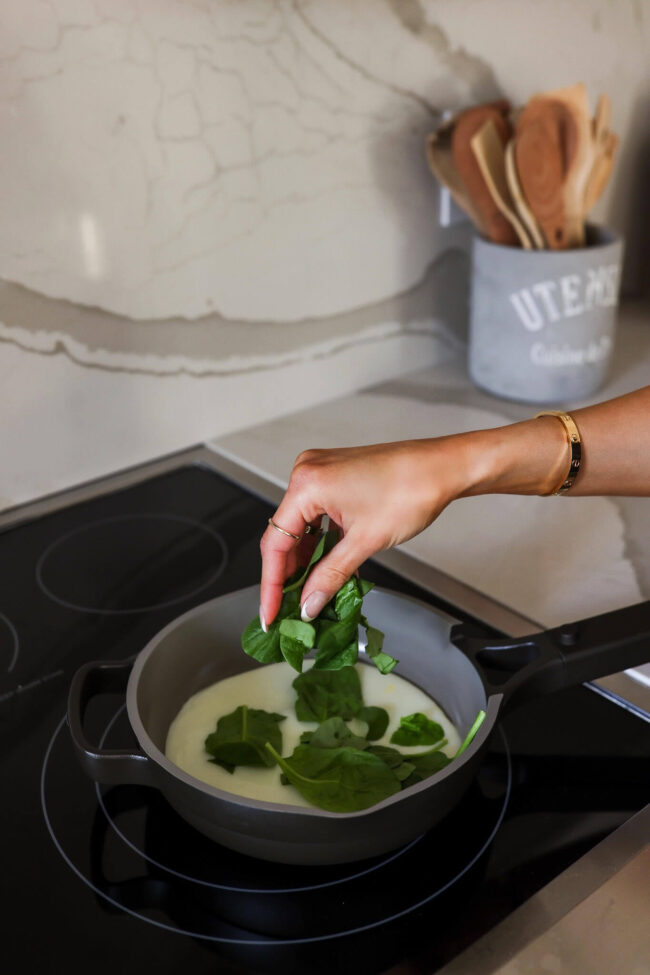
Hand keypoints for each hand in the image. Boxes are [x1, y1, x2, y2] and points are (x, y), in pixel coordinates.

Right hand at [259, 438, 466, 627]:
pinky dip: (321, 542)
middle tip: (290, 609)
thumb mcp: (365, 542)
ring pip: (302, 527)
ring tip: (310, 594)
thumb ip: (330, 576)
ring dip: (307, 560)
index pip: (275, 543)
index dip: (271, 585)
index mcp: (307, 484)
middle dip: (289, 575)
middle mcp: (307, 473)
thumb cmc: (411, 491)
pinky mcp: (334, 477)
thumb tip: (308, 604)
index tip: (270, 614)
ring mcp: (320, 473)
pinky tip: (326, 567)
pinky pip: (317, 516)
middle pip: (285, 535)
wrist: (443, 467)